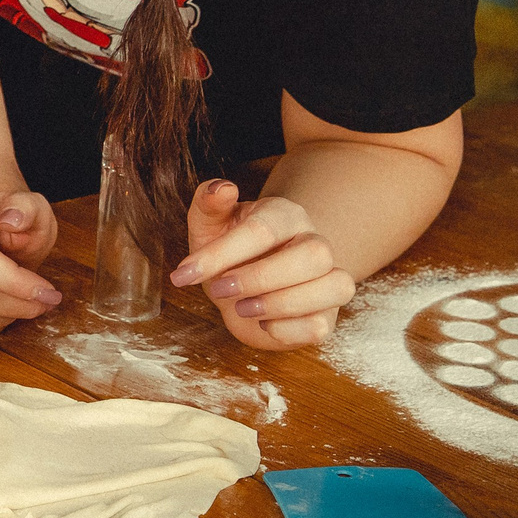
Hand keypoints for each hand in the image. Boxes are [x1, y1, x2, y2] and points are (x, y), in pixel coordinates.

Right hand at [0, 191, 60, 333]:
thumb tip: (11, 219)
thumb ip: (27, 208)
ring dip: (12, 315)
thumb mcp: (32, 206)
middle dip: (21, 304)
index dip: (16, 283)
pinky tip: (11, 306)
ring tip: (32, 301)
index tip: (48, 290)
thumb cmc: (16, 221)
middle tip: (49, 300)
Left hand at [170, 181, 352, 349]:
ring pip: (333, 287)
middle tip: (218, 290)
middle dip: (260, 278)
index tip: (184, 274)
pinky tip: (263, 324)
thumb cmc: (228, 254)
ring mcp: (327, 279)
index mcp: (285, 216)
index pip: (262, 230)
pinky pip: (322, 325)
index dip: (221, 254)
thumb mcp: (210, 227)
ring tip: (242, 308)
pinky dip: (289, 329)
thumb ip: (209, 204)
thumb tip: (221, 188)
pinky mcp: (326, 314)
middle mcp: (314, 243)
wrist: (242, 289)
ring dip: (280, 304)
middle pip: (312, 256)